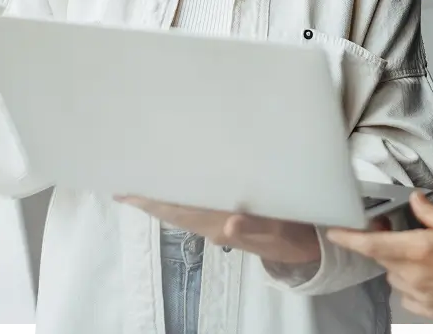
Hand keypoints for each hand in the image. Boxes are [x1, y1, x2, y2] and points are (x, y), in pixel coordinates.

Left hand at [113, 195, 322, 265]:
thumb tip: (231, 223)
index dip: (151, 201)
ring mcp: (219, 224)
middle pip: (172, 211)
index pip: (178, 210)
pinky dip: (179, 199)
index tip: (125, 190)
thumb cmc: (295, 233)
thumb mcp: (282, 232)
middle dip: (147, 198)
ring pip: (181, 211)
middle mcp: (214, 225)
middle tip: (122, 182)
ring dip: (160, 199)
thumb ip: (257, 227)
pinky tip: (175, 189)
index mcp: (221, 223)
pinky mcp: (227, 222)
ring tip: (140, 183)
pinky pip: (194, 210)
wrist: (310, 250)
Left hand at [325, 192, 432, 331]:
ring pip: (394, 276)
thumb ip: (431, 212)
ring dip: (402, 264)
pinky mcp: (431, 311)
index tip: (334, 232)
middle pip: (383, 258)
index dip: (350, 238)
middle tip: (403, 232)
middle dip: (387, 244)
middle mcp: (416, 277)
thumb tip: (415, 201)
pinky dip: (413, 282)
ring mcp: (423, 297)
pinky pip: (408, 293)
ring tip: (430, 256)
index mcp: (422, 250)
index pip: (373, 245)